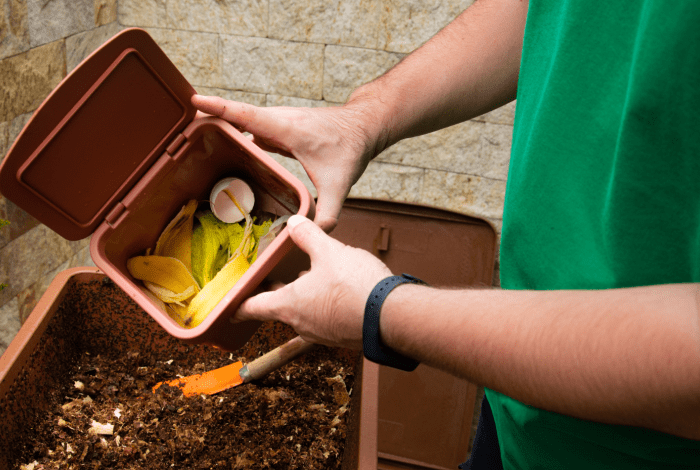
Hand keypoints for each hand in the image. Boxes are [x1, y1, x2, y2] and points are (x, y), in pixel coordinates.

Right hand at [191, 95, 383, 231]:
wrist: (363, 126)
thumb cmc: (351, 147)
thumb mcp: (339, 183)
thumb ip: (329, 211)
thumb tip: (316, 233)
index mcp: (285, 128)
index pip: (244, 114)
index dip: (218, 107)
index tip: (193, 101)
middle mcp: (277, 120)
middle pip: (235, 117)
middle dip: (209, 120)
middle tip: (182, 133)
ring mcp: (278, 122)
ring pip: (243, 122)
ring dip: (222, 128)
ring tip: (195, 142)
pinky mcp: (280, 128)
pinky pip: (251, 129)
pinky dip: (237, 136)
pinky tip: (228, 151)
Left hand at [236, 215, 392, 348]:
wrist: (392, 317)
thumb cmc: (355, 287)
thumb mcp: (329, 251)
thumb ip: (308, 235)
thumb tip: (295, 222)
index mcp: (289, 305)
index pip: (253, 307)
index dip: (239, 304)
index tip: (230, 306)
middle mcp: (302, 323)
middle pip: (280, 308)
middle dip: (278, 293)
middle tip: (275, 280)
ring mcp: (323, 333)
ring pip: (305, 312)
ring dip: (305, 297)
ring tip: (311, 277)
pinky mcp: (343, 335)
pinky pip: (326, 318)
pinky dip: (325, 304)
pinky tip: (339, 289)